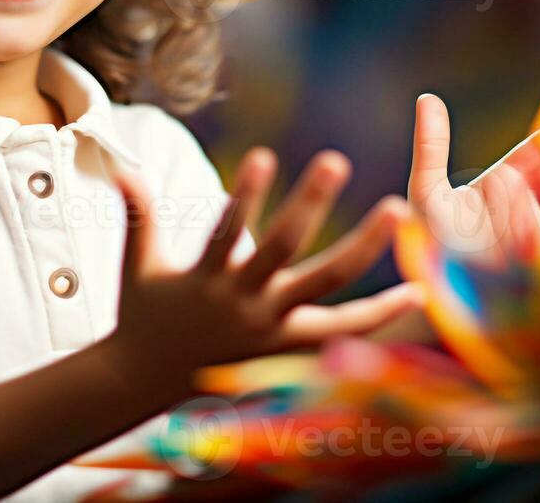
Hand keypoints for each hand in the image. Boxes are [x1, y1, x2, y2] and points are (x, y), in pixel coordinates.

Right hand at [106, 148, 422, 390]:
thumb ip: (138, 215)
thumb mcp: (135, 265)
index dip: (245, 196)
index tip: (264, 155)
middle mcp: (244, 304)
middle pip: (284, 251)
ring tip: (396, 208)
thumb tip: (122, 167)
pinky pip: (344, 329)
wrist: (145, 384)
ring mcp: (272, 328)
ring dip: (363, 249)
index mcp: (207, 282)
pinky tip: (416, 291)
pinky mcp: (291, 347)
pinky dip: (379, 313)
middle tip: (335, 159)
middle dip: (309, 205)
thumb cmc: (143, 314)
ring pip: (327, 288)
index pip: (226, 232)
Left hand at [406, 93, 539, 264]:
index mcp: (501, 181)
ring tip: (530, 193)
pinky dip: (533, 235)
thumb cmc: (427, 234)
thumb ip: (430, 147)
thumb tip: (428, 97)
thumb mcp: (425, 188)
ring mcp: (529, 233)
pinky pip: (539, 243)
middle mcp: (522, 205)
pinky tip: (525, 238)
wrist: (429, 280)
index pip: (537, 156)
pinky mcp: (529, 264)